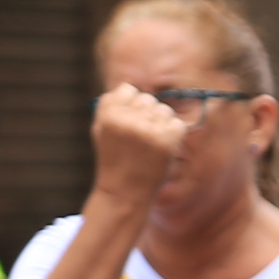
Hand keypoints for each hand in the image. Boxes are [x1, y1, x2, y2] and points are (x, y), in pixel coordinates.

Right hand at [89, 83, 190, 204]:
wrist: (124, 192)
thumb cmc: (113, 159)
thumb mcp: (101, 128)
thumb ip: (111, 105)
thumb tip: (130, 87)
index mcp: (109, 113)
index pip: (129, 89)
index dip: (131, 104)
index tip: (128, 121)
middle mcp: (128, 119)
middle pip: (148, 99)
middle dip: (146, 114)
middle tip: (140, 137)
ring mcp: (148, 130)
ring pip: (164, 109)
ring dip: (161, 123)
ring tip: (150, 143)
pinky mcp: (166, 142)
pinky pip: (177, 124)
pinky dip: (174, 134)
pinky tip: (163, 147)